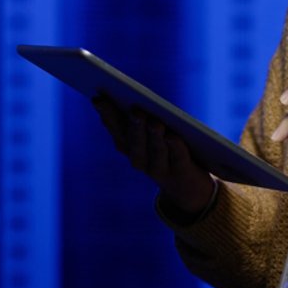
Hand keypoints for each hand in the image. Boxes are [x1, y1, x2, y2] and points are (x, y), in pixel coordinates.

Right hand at [92, 96, 214, 215]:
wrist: (188, 189)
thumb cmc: (169, 150)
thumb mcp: (153, 133)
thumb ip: (143, 117)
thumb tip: (135, 99)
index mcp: (129, 146)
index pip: (116, 129)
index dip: (107, 114)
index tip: (98, 98)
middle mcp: (140, 160)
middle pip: (134, 142)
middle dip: (133, 125)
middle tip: (135, 110)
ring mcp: (160, 170)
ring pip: (155, 152)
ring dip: (153, 137)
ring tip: (155, 122)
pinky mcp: (180, 174)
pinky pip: (177, 159)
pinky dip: (175, 147)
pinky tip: (173, 137)